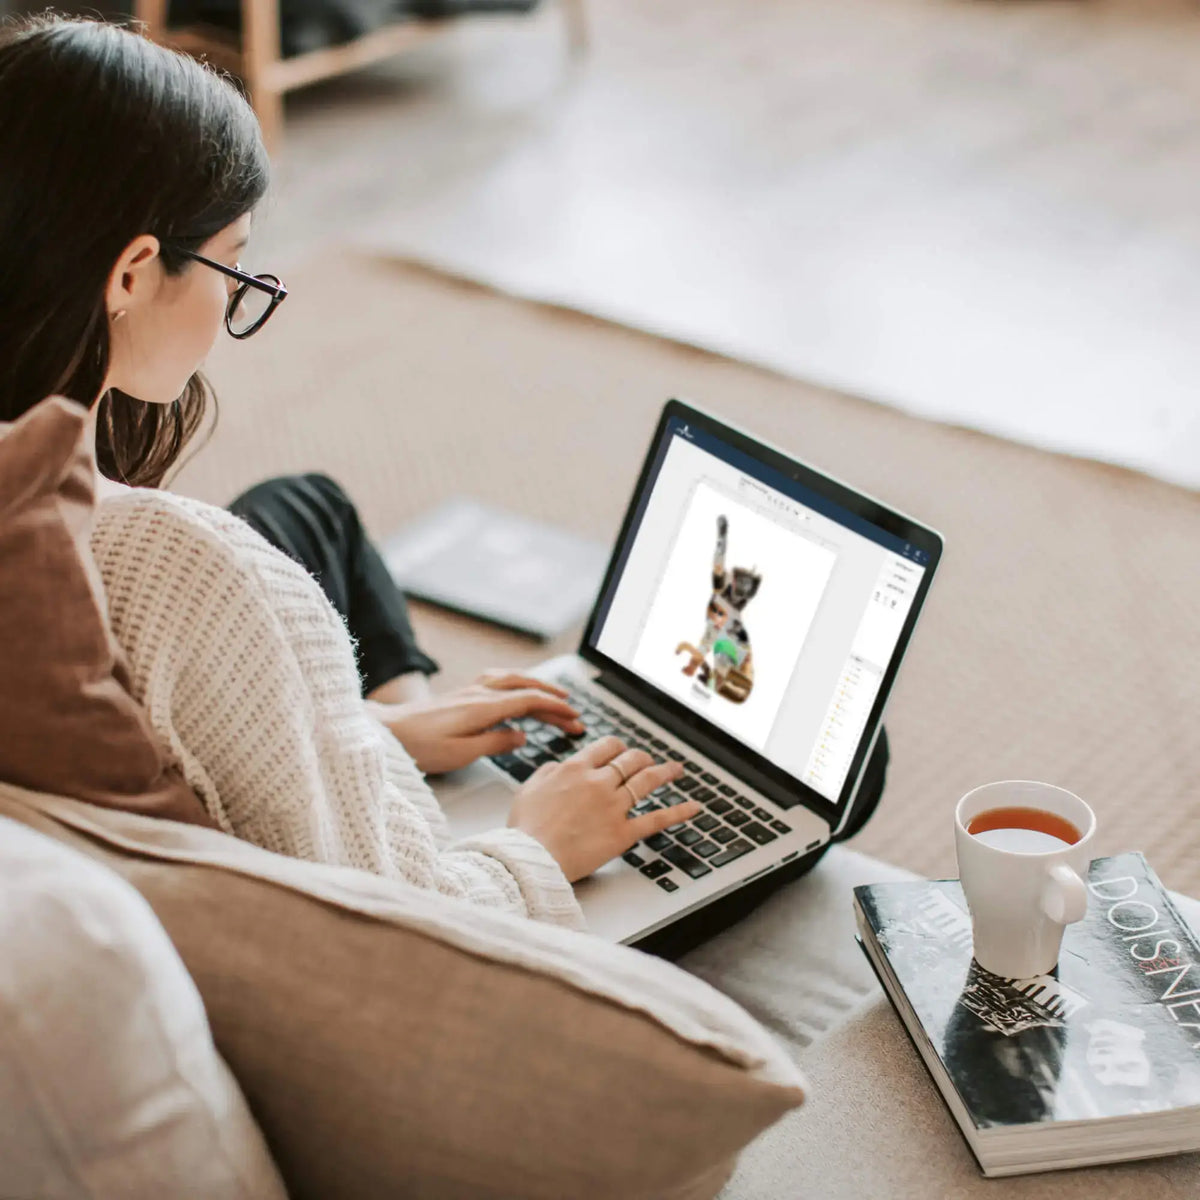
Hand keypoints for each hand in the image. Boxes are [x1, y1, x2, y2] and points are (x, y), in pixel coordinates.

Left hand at [376, 670, 583, 774]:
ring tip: (555, 696)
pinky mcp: (460, 694)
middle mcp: (478, 693)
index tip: (574, 718)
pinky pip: (498, 680)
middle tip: (574, 713)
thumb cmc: (419, 747)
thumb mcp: (460, 754)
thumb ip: (495, 743)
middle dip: (553, 698)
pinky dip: (517, 682)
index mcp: (483, 708)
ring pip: (512, 679)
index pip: (529, 701)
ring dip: (537, 686)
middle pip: (525, 688)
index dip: (555, 709)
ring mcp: (469, 691)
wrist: (386, 731)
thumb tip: (521, 736)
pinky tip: (518, 689)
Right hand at [507, 736, 702, 882]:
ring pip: (647, 781)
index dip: (617, 747)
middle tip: (647, 760)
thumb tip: (560, 766)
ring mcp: (614, 807)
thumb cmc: (525, 828)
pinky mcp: (623, 833)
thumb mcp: (527, 788)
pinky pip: (657, 819)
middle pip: (630, 760)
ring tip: (676, 769)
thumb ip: (548, 772)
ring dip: (664, 772)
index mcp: (575, 769)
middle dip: (641, 757)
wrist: (531, 857)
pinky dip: (679, 812)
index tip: (621, 750)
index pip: (606, 747)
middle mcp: (598, 782)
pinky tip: (694, 807)